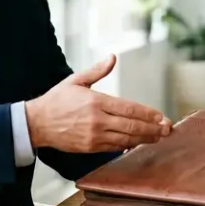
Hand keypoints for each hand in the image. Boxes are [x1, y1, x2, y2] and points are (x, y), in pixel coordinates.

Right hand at [25, 54, 171, 152]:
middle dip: (153, 128)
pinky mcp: (90, 148)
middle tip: (168, 129)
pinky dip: (128, 145)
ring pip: (126, 139)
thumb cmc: (56, 100)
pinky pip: (115, 147)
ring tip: (158, 137)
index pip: (129, 108)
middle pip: (132, 126)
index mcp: (96, 101)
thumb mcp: (76, 81)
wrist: (37, 123)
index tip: (161, 116)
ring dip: (145, 138)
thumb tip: (113, 57)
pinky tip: (138, 142)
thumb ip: (97, 71)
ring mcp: (94, 136)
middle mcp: (98, 120)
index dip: (148, 113)